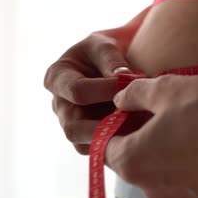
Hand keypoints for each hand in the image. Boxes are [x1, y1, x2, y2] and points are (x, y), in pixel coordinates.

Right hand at [44, 32, 132, 154]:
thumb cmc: (106, 51)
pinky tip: (139, 137)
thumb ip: (111, 60)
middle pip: (74, 127)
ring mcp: (73, 125)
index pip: (77, 91)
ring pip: (86, 145)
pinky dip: (119, 147)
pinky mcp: (89, 138)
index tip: (130, 85)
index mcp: (57, 78)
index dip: (105, 90)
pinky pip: (100, 151)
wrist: (116, 63)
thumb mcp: (105, 46)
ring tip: (139, 130)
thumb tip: (122, 79)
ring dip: (113, 140)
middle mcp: (61, 105)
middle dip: (105, 126)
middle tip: (134, 120)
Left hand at [106, 74, 197, 197]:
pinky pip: (178, 177)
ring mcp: (176, 195)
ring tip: (180, 122)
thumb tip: (121, 100)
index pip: (104, 143)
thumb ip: (132, 94)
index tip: (125, 105)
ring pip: (155, 169)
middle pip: (129, 159)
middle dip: (135, 135)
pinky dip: (181, 160)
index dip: (111, 122)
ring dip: (159, 148)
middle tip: (153, 110)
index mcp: (132, 161)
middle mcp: (149, 186)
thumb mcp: (164, 87)